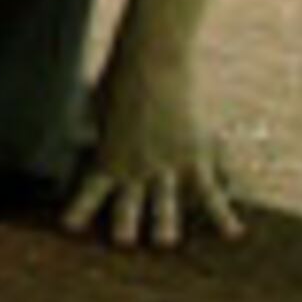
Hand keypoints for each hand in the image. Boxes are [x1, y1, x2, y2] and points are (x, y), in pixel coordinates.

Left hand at [59, 52, 246, 251]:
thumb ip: (90, 125)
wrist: (152, 58)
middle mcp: (135, 166)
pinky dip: (222, 214)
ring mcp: (166, 164)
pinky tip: (233, 234)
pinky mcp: (194, 155)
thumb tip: (77, 130)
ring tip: (165, 244)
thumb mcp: (97, 104)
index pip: (89, 191)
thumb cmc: (122, 75)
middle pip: (127, 206)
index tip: (68, 228)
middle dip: (124, 227)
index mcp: (109, 155)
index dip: (78, 211)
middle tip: (123, 243)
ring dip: (164, 226)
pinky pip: (210, 192)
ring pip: (165, 204)